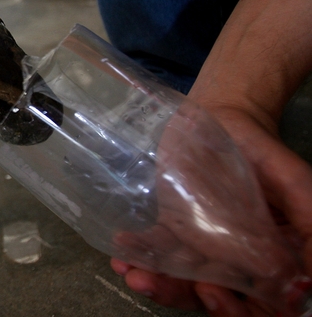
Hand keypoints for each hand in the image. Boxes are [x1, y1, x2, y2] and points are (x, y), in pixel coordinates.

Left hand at [110, 100, 311, 315]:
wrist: (223, 117)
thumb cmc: (263, 151)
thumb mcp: (294, 182)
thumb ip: (309, 225)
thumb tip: (304, 287)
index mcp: (274, 259)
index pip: (260, 304)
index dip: (236, 310)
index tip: (211, 291)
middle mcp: (237, 260)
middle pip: (213, 296)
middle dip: (181, 296)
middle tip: (154, 284)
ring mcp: (202, 246)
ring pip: (181, 278)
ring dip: (155, 282)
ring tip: (131, 274)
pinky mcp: (174, 228)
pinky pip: (157, 250)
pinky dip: (139, 254)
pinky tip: (122, 253)